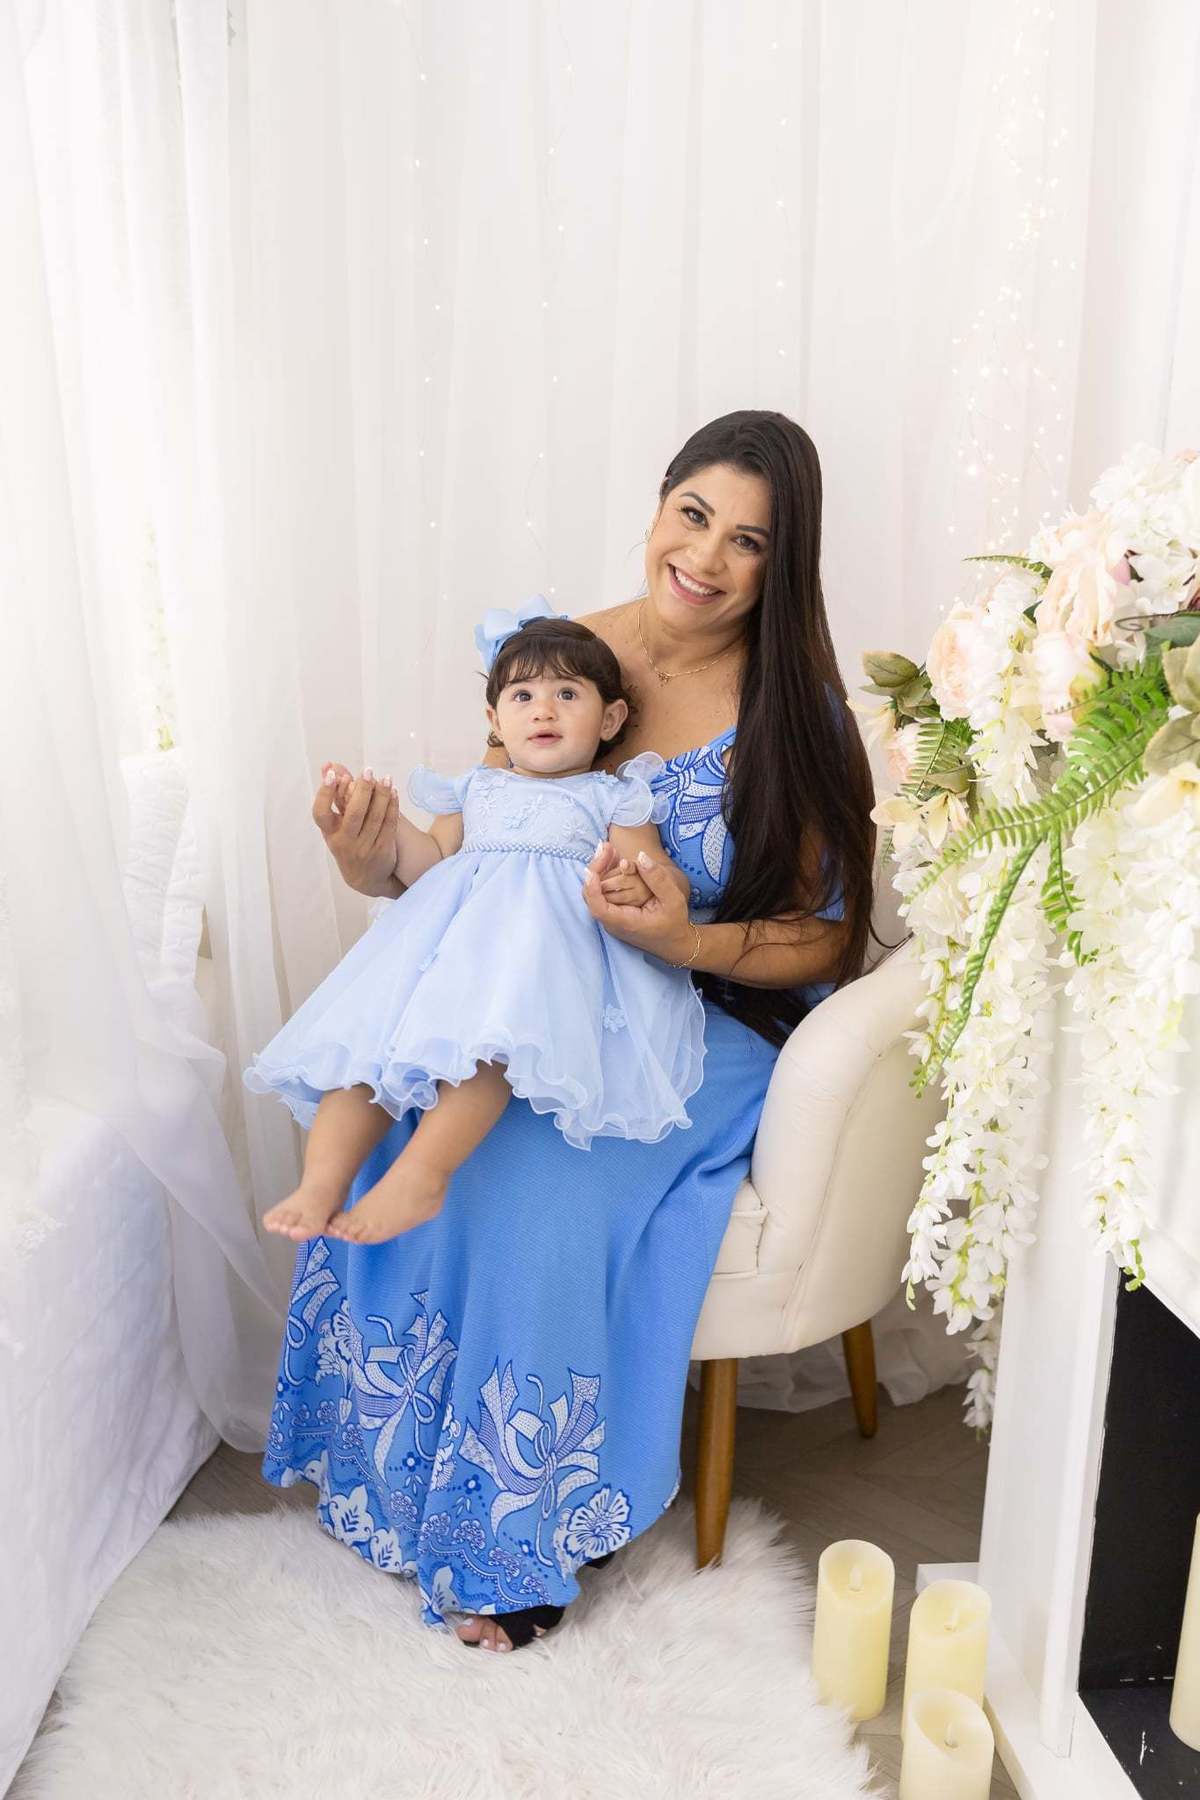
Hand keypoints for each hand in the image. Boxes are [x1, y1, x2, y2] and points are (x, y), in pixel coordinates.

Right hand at [313, 762, 400, 897]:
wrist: (366, 878)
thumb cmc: (347, 842)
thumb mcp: (335, 824)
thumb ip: (333, 793)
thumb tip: (328, 765)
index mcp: (330, 833)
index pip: (321, 813)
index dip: (325, 793)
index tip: (334, 774)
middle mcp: (345, 842)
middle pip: (354, 814)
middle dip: (362, 790)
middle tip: (368, 770)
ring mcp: (365, 847)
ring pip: (375, 817)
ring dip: (382, 795)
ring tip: (385, 778)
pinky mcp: (383, 849)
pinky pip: (389, 824)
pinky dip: (392, 806)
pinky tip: (394, 792)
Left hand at [582, 845, 694, 962]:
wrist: (674, 943)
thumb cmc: (675, 923)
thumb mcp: (673, 899)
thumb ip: (658, 879)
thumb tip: (641, 856)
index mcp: (625, 922)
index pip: (598, 907)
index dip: (591, 887)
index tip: (593, 868)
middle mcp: (612, 923)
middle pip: (591, 896)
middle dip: (595, 869)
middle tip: (606, 847)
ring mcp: (610, 920)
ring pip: (594, 893)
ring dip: (599, 870)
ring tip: (608, 849)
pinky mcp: (612, 914)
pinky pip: (601, 894)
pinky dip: (603, 876)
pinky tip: (611, 860)